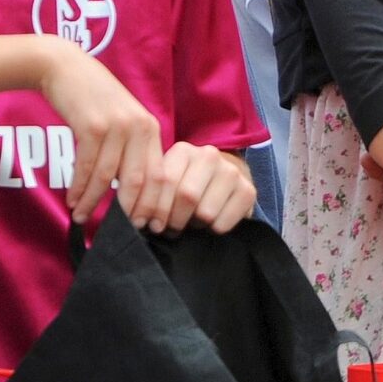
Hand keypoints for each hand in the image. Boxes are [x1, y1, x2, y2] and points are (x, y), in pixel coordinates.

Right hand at [39, 45, 163, 222]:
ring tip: (82, 217)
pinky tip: (72, 200)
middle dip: (130, 210)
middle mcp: (139, 127)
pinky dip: (79, 187)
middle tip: (122, 231)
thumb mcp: (123, 121)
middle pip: (139, 180)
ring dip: (93, 201)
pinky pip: (88, 166)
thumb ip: (132, 150)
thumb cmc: (93, 100)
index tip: (149, 226)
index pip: (160, 175)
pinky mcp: (92, 126)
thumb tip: (133, 192)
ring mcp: (116, 126)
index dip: (156, 204)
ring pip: (109, 177)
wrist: (65, 67)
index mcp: (151, 129)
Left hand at [131, 143, 254, 234]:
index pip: (164, 182)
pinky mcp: (248, 190)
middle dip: (174, 220)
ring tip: (192, 222)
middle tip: (170, 229)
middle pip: (186, 197)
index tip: (148, 225)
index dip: (154, 208)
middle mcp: (209, 155)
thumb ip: (152, 189)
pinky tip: (211, 223)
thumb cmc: (189, 184)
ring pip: (205, 212)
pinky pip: (223, 222)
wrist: (227, 178)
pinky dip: (213, 230)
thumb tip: (134, 214)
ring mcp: (231, 172)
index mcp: (183, 151)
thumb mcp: (170, 179)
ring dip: (194, 225)